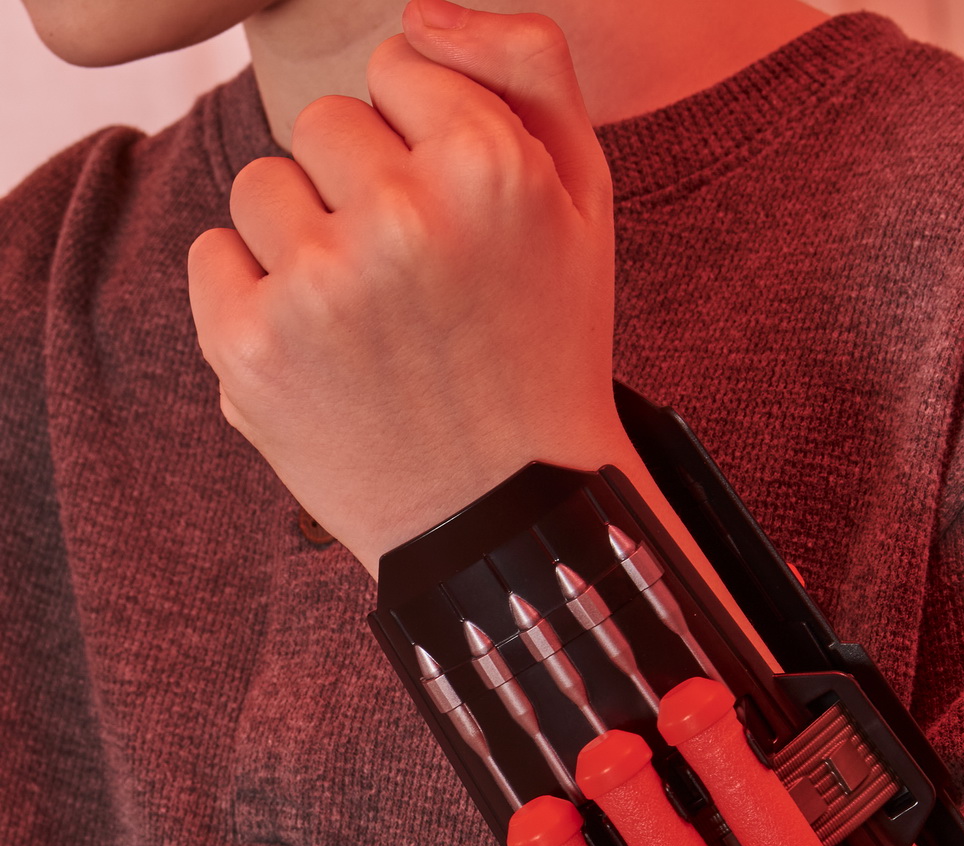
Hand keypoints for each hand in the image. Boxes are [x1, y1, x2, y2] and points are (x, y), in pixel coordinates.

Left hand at [188, 1, 629, 574]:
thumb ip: (530, 68)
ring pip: (261, 186)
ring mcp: (319, 287)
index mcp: (492, 169)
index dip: (427, 141)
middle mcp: (402, 219)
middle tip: (417, 285)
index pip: (398, 62)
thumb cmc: (545, 351)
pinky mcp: (252, 350)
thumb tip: (419, 14)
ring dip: (304, 241)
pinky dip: (256, 300)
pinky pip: (213, 257)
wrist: (509, 513)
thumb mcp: (586, 205)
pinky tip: (323, 356)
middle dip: (362, 188)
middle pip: (321, 121)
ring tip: (370, 326)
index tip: (456, 217)